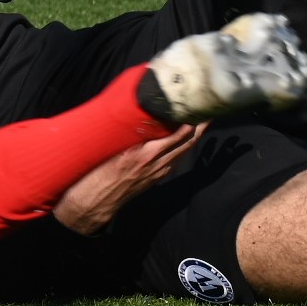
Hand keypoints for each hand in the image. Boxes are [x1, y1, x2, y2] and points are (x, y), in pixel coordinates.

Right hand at [52, 125, 202, 234]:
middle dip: (200, 126)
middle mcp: (157, 163)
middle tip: (209, 110)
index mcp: (146, 153)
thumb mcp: (114, 148)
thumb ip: (132, 133)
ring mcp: (159, 171)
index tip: (196, 105)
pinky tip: (183, 139)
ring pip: (183, 151)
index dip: (189, 120)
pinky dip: (183, 146)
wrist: (97, 200)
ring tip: (202, 121)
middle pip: (187, 142)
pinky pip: (175, 159)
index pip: (178, 134)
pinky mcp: (156, 177)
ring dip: (194, 136)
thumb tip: (145, 114)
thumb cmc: (99, 172)